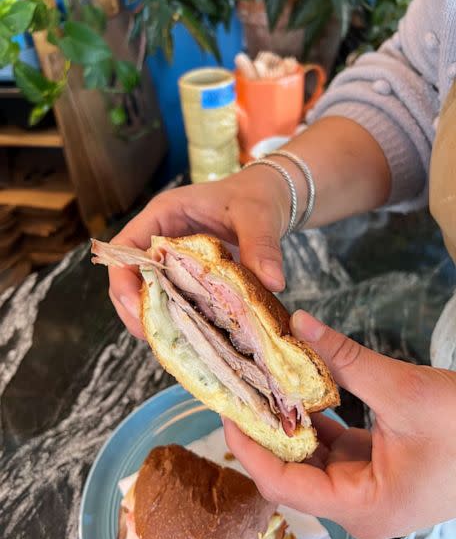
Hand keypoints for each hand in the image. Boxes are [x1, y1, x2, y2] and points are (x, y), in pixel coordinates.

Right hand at [108, 167, 290, 337]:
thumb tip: (273, 282)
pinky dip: (177, 317)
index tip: (138, 308)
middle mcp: (160, 236)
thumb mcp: (258, 217)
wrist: (268, 196)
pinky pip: (172, 298)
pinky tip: (192, 335)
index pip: (125, 247)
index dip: (123, 279)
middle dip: (136, 308)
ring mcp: (171, 257)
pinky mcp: (186, 274)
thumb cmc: (256, 196)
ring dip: (155, 317)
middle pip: (129, 276)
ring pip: (147, 291)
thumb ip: (262, 246)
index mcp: (164, 214)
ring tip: (172, 342)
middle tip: (154, 336)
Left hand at [224, 310, 455, 538]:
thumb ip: (345, 359)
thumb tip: (300, 324)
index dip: (248, 447)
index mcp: (361, 506)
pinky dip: (313, 424)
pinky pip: (331, 450)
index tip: (227, 410)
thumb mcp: (402, 391)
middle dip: (264, 431)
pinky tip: (297, 394)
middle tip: (240, 391)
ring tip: (261, 387)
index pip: (282, 484)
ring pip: (309, 460)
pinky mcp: (372, 470)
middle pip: (291, 473)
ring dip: (287, 424)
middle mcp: (357, 507)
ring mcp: (364, 490)